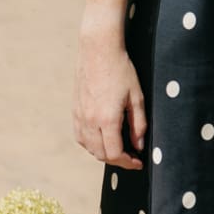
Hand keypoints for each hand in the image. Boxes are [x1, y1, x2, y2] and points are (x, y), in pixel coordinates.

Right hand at [74, 32, 146, 168]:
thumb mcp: (137, 97)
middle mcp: (90, 122)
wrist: (98, 51)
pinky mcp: (74, 111)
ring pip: (89, 148)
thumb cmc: (121, 71)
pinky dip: (91, 144)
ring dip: (104, 153)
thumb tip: (138, 145)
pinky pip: (80, 137)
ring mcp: (80, 117)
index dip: (127, 162)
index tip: (138, 162)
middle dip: (117, 160)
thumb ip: (138, 124)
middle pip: (101, 154)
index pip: (114, 154)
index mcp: (107, 119)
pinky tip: (103, 139)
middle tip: (132, 157)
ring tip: (120, 149)